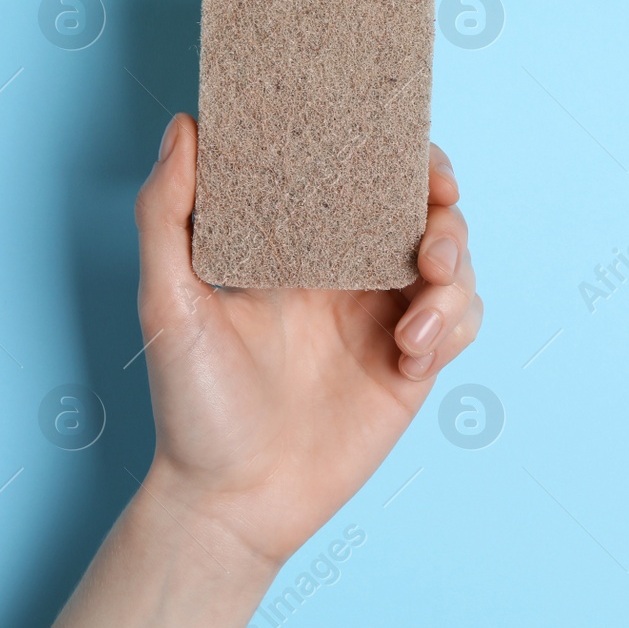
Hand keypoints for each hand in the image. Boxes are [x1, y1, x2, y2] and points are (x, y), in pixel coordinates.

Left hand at [133, 113, 480, 567]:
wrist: (233, 501)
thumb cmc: (191, 405)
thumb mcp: (166, 302)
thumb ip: (166, 213)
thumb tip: (184, 126)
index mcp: (299, 245)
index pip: (361, 178)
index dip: (399, 157)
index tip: (413, 154)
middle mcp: (349, 274)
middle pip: (425, 214)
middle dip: (445, 213)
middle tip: (433, 233)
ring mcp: (385, 318)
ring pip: (455, 266)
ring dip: (454, 276)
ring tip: (419, 312)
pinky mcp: (414, 365)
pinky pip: (462, 323)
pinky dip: (452, 327)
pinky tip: (410, 353)